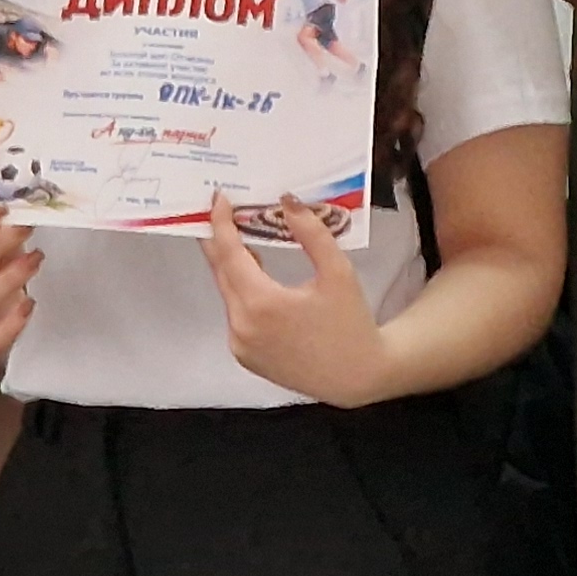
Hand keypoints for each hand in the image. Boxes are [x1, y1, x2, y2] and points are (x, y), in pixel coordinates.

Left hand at [204, 196, 390, 407]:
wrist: (357, 376)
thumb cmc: (350, 323)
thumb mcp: (338, 272)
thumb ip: (311, 233)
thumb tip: (287, 202)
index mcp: (262, 302)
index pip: (229, 252)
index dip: (221, 223)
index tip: (219, 199)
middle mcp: (242, 325)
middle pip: (221, 271)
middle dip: (220, 240)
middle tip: (224, 214)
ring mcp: (240, 344)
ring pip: (228, 293)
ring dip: (233, 268)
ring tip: (247, 245)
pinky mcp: (244, 356)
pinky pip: (236, 315)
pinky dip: (242, 294)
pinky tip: (260, 284)